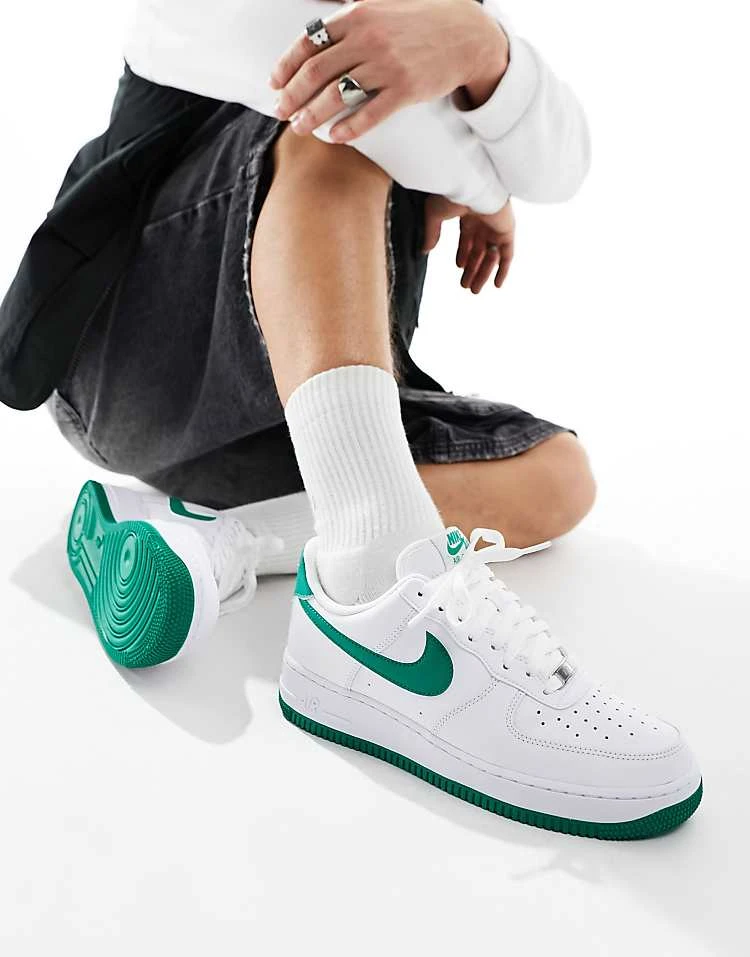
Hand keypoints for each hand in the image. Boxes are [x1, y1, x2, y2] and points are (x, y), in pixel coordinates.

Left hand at [270, 0, 508, 141]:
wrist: (466, 35)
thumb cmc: (420, 20)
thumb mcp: (381, 4)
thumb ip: (348, 12)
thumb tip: (316, 12)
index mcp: (357, 15)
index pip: (308, 41)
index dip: (286, 64)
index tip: (274, 82)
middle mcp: (368, 39)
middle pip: (316, 71)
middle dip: (292, 94)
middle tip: (279, 111)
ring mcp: (387, 66)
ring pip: (337, 95)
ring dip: (313, 115)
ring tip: (300, 128)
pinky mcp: (405, 90)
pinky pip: (369, 114)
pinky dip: (349, 128)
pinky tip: (335, 137)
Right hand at [424, 195, 514, 293]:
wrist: (471, 183)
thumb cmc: (451, 193)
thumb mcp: (434, 215)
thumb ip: (431, 233)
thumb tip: (424, 250)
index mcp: (467, 213)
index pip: (467, 238)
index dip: (463, 254)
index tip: (459, 267)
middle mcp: (483, 220)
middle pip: (478, 250)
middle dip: (472, 269)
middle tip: (466, 287)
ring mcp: (496, 226)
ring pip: (490, 256)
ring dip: (482, 273)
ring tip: (474, 290)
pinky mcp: (506, 231)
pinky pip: (507, 255)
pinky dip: (503, 270)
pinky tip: (497, 285)